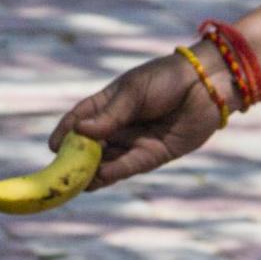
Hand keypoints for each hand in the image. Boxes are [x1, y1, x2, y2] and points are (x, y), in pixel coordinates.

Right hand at [49, 44, 230, 189]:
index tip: (52, 148)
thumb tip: (80, 132)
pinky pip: (126, 168)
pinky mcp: (152, 156)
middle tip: (60, 172)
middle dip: (74, 159)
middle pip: (89, 146)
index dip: (65, 133)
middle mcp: (119, 125)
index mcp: (109, 103)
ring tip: (73, 180)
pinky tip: (95, 180)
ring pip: (105, 161)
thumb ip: (110, 116)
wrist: (208, 84)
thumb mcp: (133, 93)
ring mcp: (134, 142)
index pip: (79, 120)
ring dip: (89, 172)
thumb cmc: (168, 78)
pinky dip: (110, 175)